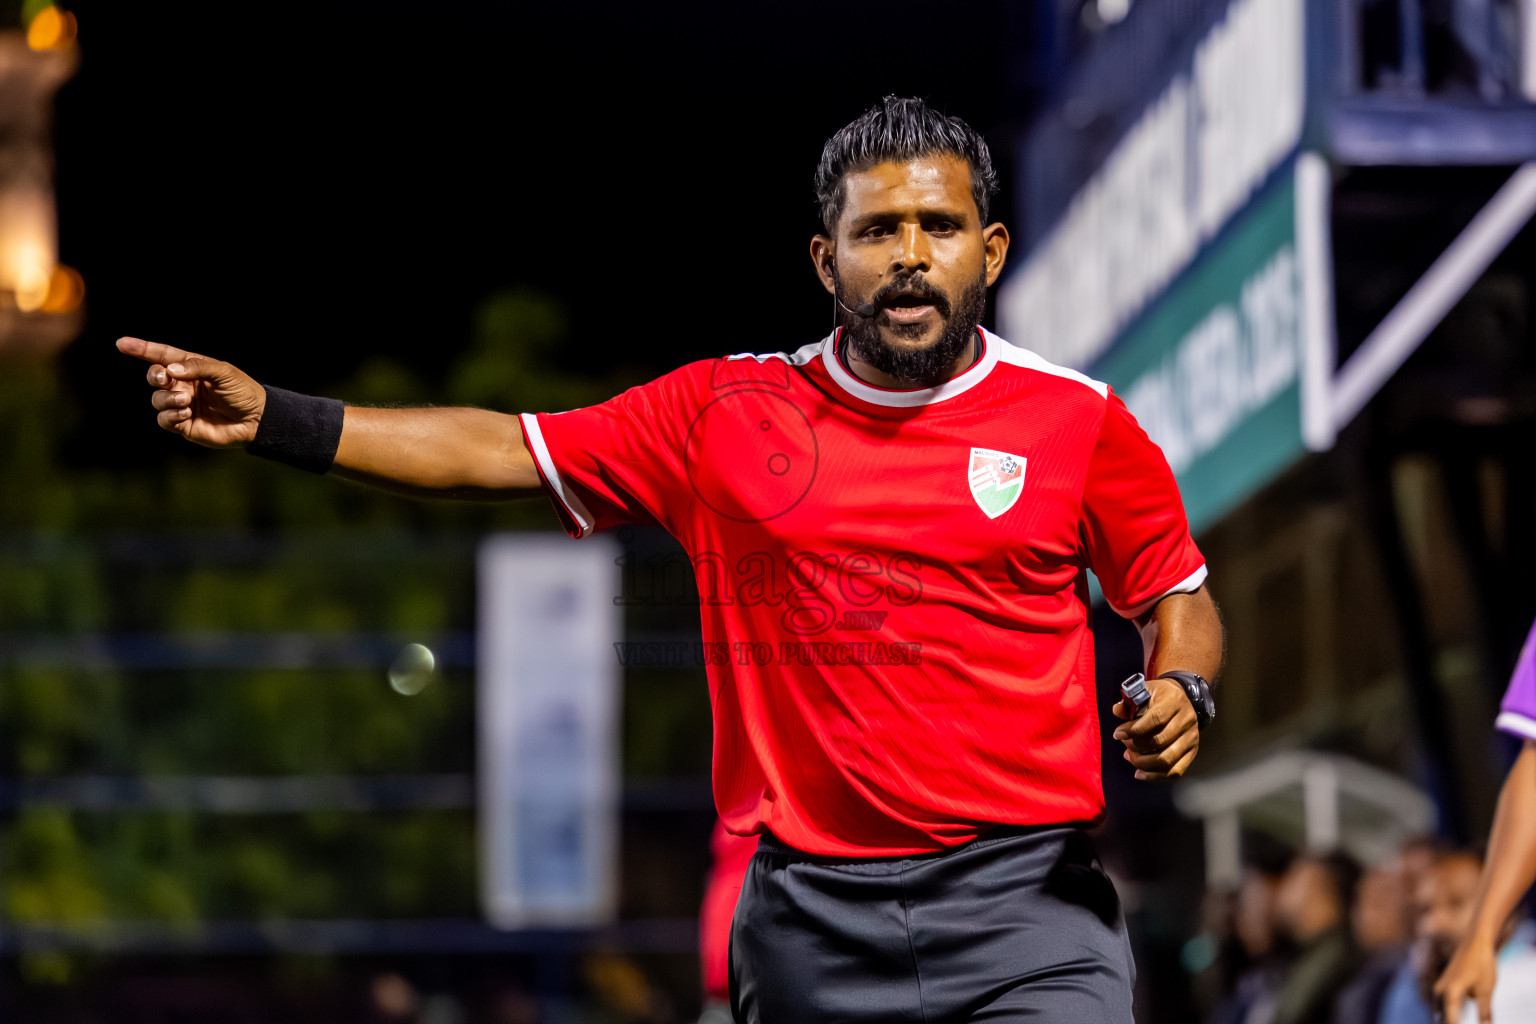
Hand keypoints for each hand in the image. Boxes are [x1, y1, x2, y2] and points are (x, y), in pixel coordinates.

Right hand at [116, 337, 264, 448]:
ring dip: (167, 398)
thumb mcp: (224, 372)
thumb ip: (197, 367)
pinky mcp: (183, 425)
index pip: (162, 355)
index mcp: (191, 368)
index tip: (121, 343)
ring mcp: (182, 405)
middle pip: (154, 376)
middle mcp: (183, 385)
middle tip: (165, 378)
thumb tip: (170, 369)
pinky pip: (164, 419)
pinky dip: (171, 415)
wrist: (256, 420)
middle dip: (154, 376)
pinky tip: (186, 413)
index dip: (141, 349)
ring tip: (186, 401)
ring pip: (157, 399)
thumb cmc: (242, 392)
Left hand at [1112, 675, 1198, 779]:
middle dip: (1136, 746)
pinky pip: (1175, 771)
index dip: (1134, 729)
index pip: (1155, 718)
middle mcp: (1186, 720)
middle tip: (1124, 744)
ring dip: (1143, 763)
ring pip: (1167, 759)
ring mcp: (1191, 738)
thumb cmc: (1158, 696)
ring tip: (1129, 757)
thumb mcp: (1144, 691)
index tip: (1117, 734)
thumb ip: (1129, 701)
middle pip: (1160, 741)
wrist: (1180, 700)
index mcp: (1173, 701)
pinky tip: (1140, 773)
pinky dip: (1155, 776)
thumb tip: (1117, 710)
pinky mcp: (1192, 752)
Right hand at [1435, 934, 1496, 1023]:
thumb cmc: (1481, 964)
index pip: (1451, 1020)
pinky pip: (1441, 1001)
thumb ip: (1485, 1012)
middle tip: (1449, 1023)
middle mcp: (1441, 990)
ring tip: (1445, 1020)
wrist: (1476, 941)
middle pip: (1441, 1015)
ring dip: (1443, 1016)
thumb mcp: (1486, 990)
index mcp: (1450, 993)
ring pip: (1439, 1007)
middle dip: (1447, 1021)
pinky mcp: (1445, 982)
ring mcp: (1442, 985)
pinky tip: (1446, 1013)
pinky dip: (1446, 1008)